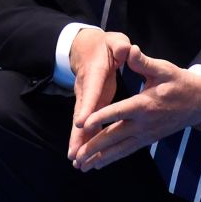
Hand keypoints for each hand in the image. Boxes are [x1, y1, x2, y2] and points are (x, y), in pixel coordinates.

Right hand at [67, 29, 132, 164]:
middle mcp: (86, 89)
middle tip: (74, 153)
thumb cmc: (106, 45)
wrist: (87, 46)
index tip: (83, 123)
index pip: (90, 91)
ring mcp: (85, 98)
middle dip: (77, 134)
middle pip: (80, 114)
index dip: (87, 108)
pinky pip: (85, 124)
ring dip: (78, 142)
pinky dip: (83, 139)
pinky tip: (83, 154)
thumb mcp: (115, 41)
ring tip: (76, 161)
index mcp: (95, 73)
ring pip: (80, 123)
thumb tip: (126, 49)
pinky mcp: (88, 104)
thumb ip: (120, 46)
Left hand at [72, 45, 200, 171]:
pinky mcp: (148, 139)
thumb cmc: (179, 82)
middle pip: (115, 136)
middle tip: (76, 156)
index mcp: (145, 104)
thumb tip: (130, 49)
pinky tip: (98, 164)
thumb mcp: (163, 69)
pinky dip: (112, 158)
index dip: (101, 118)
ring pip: (120, 148)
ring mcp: (146, 134)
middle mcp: (144, 123)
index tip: (84, 125)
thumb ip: (143, 62)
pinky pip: (127, 150)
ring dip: (100, 158)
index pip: (119, 112)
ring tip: (81, 167)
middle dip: (94, 147)